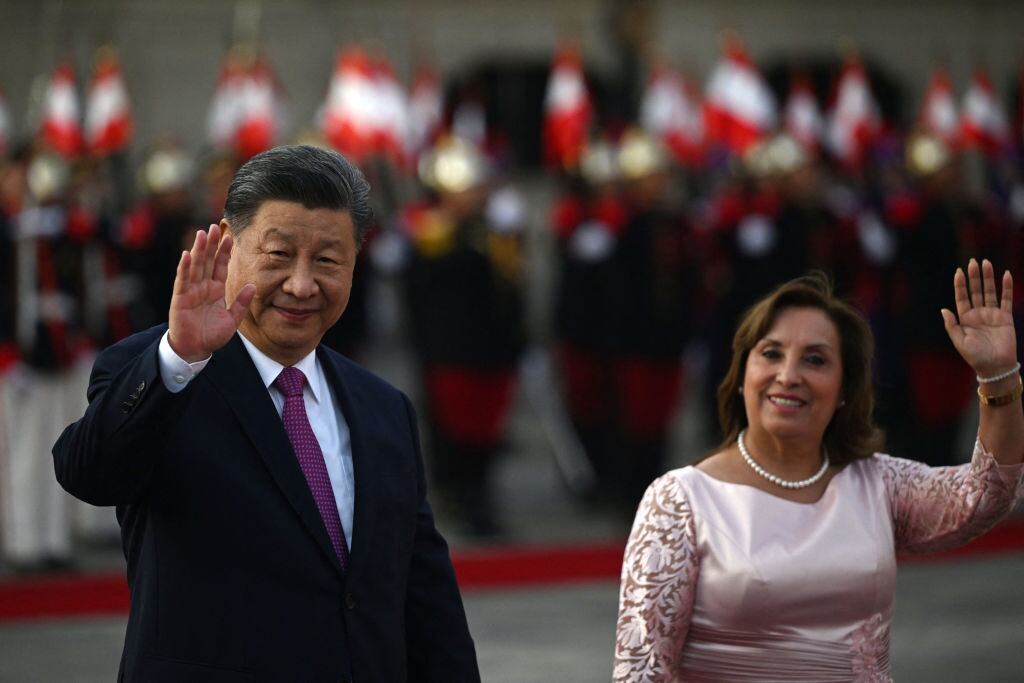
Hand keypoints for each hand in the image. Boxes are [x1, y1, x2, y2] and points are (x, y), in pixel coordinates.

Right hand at [168, 224, 255, 361]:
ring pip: (196, 266)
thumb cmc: (212, 335)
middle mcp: (203, 287)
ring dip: (199, 250)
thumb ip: (242, 303)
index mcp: (216, 290)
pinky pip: (183, 281)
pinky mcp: (180, 299)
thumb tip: (253, 286)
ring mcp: (191, 291)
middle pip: (208, 261)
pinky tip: (187, 254)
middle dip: (211, 245)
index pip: (221, 266)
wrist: (195, 350)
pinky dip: (184, 268)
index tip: (230, 237)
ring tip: (202, 234)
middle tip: (215, 227)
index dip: (224, 252)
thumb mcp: (232, 319)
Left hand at [941, 258, 1016, 376]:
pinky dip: (1007, 287)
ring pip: (990, 292)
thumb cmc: (975, 356)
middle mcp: (978, 314)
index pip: (962, 297)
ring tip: (986, 263)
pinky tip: (1006, 275)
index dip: (960, 285)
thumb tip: (943, 309)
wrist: (995, 366)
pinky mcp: (1005, 317)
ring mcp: (992, 314)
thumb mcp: (959, 341)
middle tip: (972, 261)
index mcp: (965, 319)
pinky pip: (1006, 299)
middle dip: (974, 277)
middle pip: (976, 291)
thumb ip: (951, 325)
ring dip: (988, 278)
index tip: (958, 271)